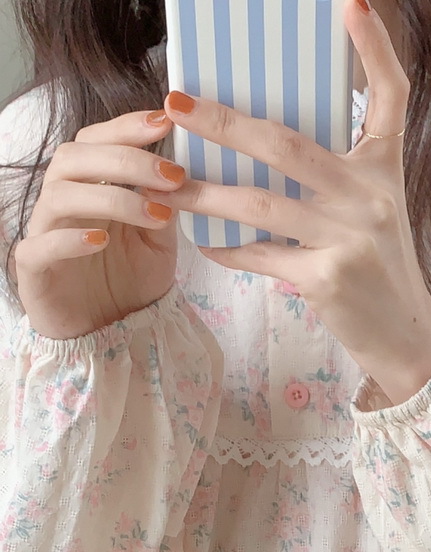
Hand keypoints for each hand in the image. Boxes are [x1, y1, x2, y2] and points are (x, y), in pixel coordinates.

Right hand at [15, 111, 184, 339]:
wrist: (110, 333)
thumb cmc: (130, 281)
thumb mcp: (159, 241)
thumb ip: (164, 205)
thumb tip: (180, 170)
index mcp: (90, 186)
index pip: (96, 140)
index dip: (126, 126)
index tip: (166, 120)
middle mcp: (63, 201)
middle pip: (75, 157)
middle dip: (126, 159)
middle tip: (172, 175)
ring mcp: (44, 232)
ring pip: (59, 195)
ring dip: (111, 199)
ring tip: (154, 215)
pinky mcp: (33, 269)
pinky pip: (40, 245)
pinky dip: (70, 239)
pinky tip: (101, 240)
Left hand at [161, 0, 430, 405]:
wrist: (405, 335)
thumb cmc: (381, 267)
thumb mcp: (376, 211)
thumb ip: (338, 176)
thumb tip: (265, 146)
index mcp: (384, 171)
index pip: (392, 98)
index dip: (375, 49)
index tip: (352, 4)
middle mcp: (372, 197)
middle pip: (287, 145)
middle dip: (224, 123)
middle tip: (175, 104)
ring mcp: (351, 238)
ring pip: (261, 203)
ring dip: (206, 193)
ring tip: (168, 183)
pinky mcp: (328, 279)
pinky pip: (261, 254)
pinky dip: (228, 249)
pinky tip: (204, 242)